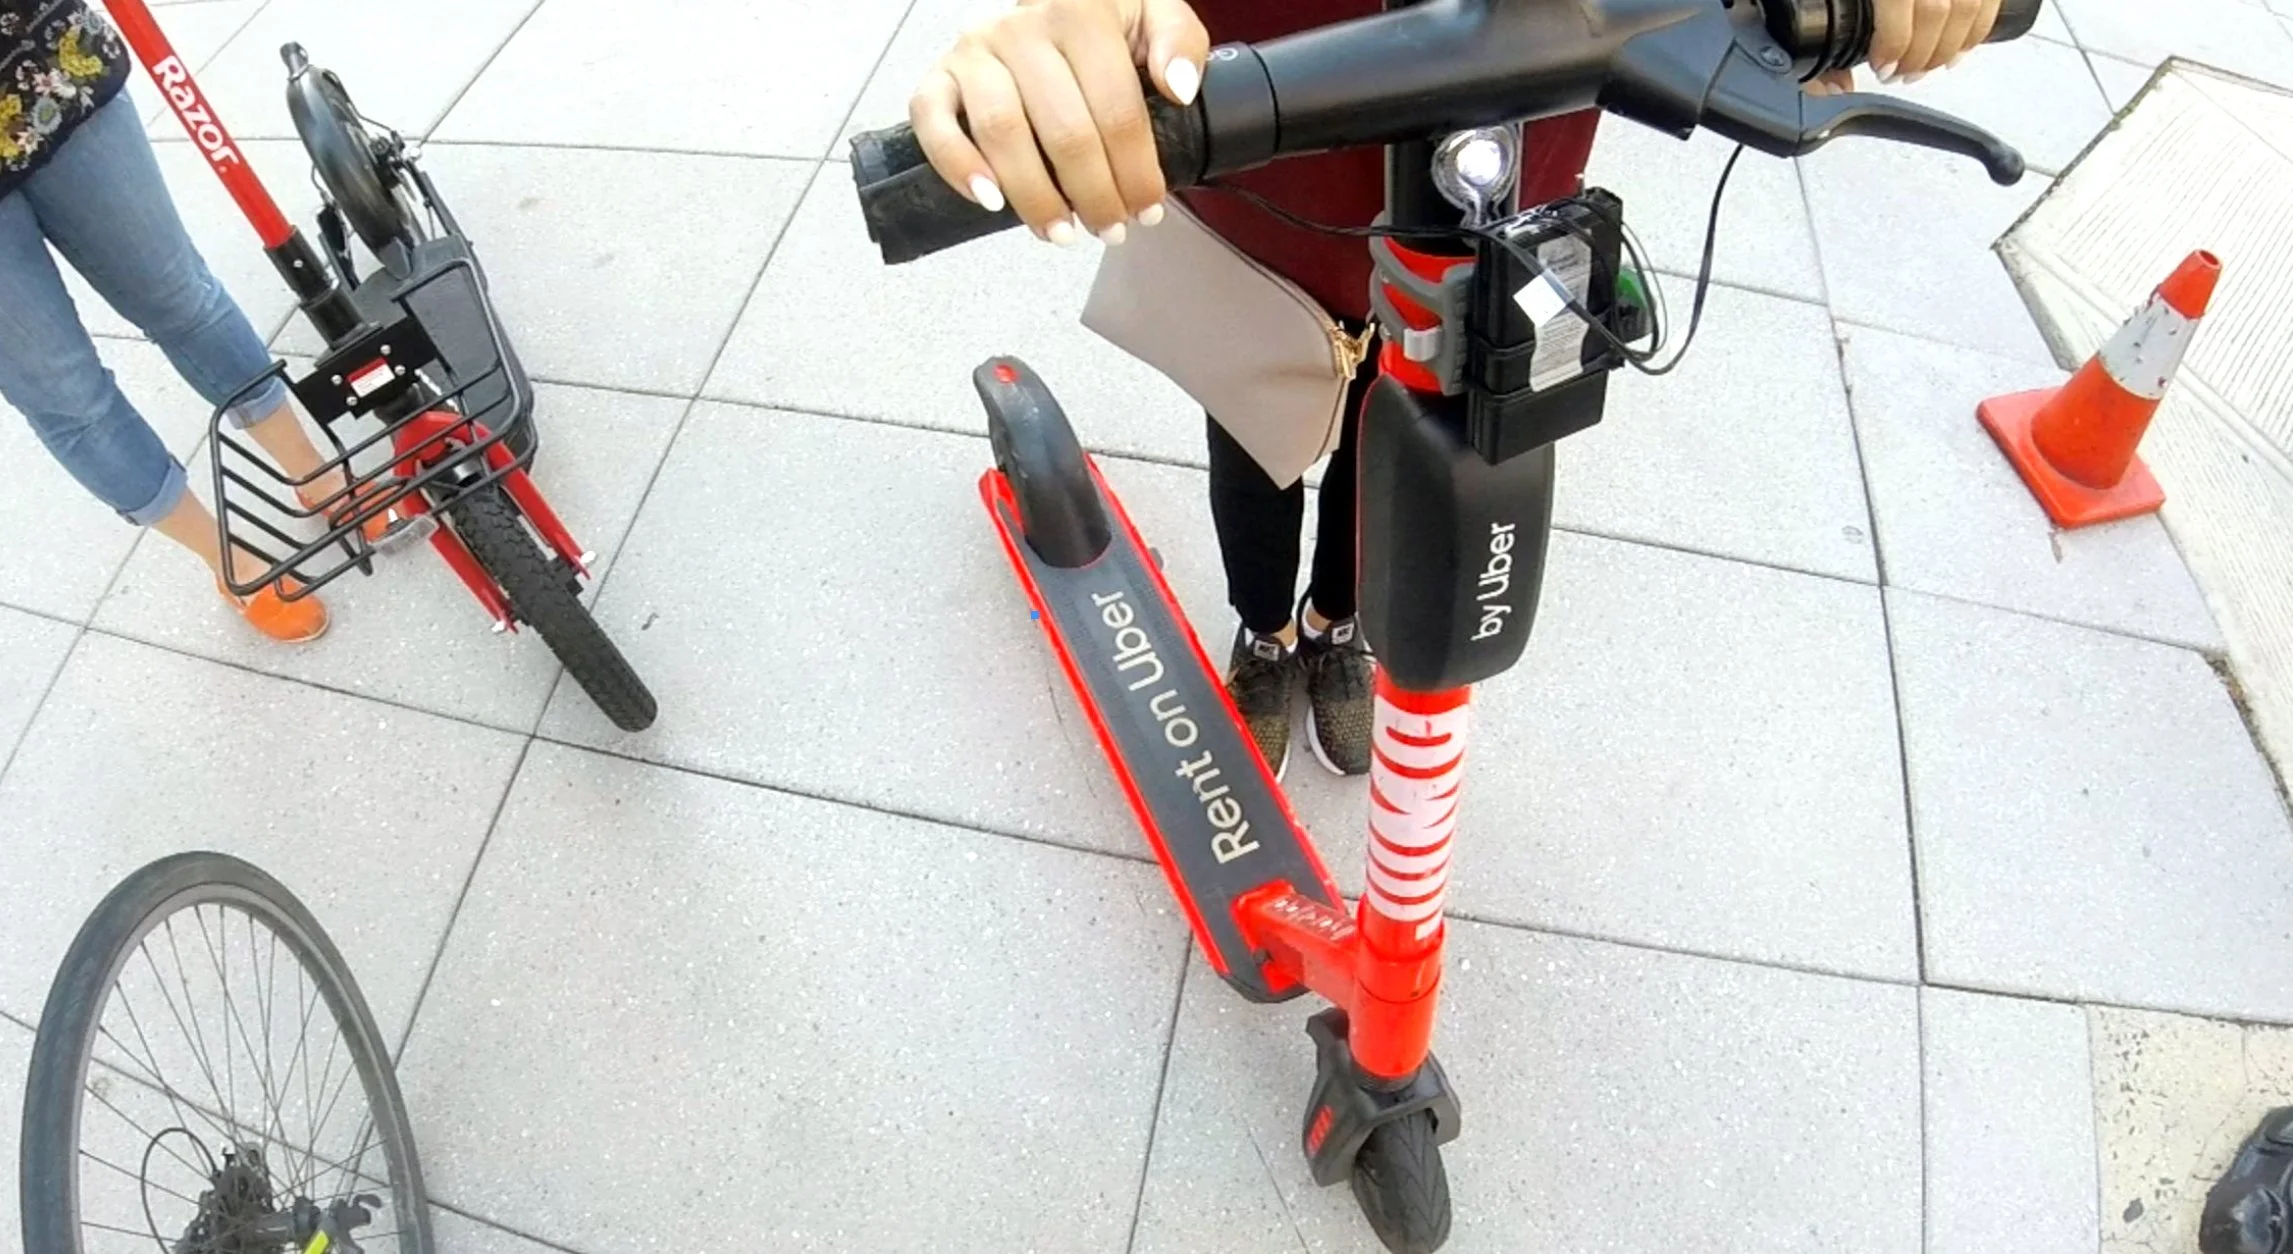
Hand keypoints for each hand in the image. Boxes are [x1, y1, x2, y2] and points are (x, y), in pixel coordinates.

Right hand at [910, 0, 1209, 245]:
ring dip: (1036, 196)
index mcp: (1080, 10)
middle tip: (1110, 228)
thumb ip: (1179, 41)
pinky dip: (957, 166)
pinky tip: (991, 201)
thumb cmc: (1099, 22)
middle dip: (1093, 196)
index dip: (1136, 171)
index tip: (1147, 207)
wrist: (1045, 8)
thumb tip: (1177, 86)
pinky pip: (933, 122)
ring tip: (1063, 232)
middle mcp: (1022, 27)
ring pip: (1003, 134)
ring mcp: (976, 51)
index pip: (1116, 108)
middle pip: (1064, 131)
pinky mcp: (940, 75)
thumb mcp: (1152, 15)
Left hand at [1807, 0, 1999, 93]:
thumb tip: (1833, 79)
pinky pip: (1988, 1)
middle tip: (1901, 74)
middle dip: (1920, 54)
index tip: (1883, 67)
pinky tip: (1957, 50)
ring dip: (1949, 48)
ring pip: (1969, 7)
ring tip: (1925, 67)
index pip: (1900, 0)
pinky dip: (1976, 30)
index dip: (1894, 43)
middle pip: (1938, 9)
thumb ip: (1828, 10)